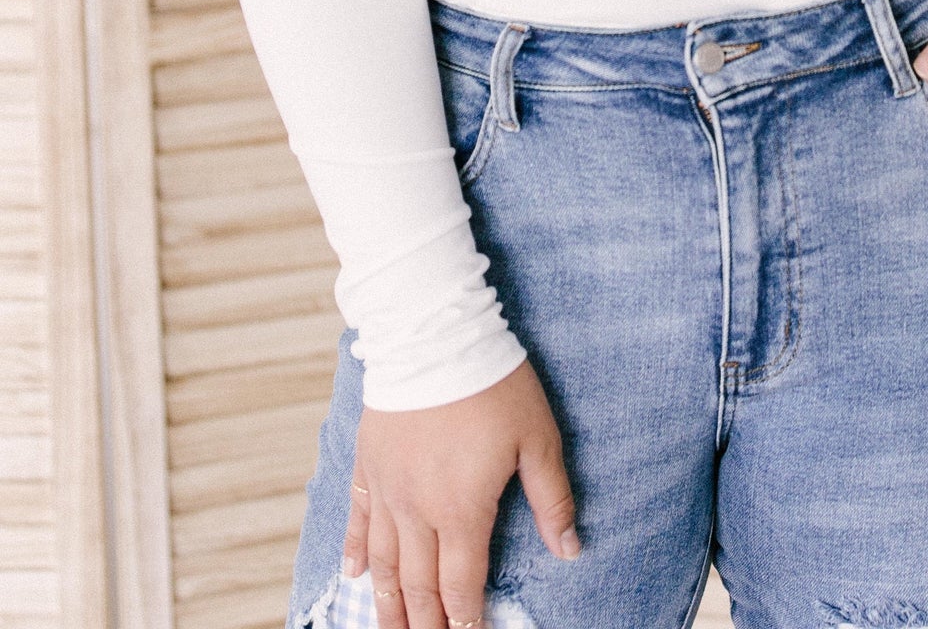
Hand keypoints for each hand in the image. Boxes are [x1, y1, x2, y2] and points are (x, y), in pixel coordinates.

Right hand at [343, 357, 578, 628]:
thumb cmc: (494, 382)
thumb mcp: (538, 437)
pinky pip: (358, 519)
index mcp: (462, 509)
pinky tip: (353, 576)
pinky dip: (356, 553)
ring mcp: (388, 488)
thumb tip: (571, 549)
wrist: (434, 332)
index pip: (462, 585)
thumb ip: (552, 498)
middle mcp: (418, 509)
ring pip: (383, 564)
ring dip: (387, 605)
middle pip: (418, 586)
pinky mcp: (368, 463)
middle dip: (426, 625)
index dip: (467, 621)